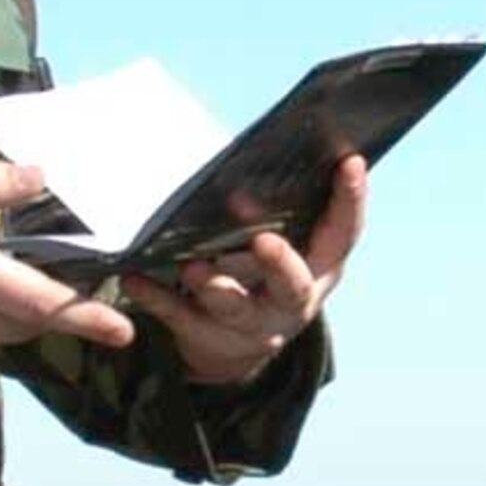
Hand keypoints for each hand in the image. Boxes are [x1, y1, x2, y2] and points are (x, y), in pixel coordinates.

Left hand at [122, 155, 366, 385]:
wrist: (238, 342)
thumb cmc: (264, 265)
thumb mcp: (287, 237)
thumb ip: (280, 201)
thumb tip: (267, 143)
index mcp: (320, 266)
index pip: (344, 233)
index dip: (351, 200)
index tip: (350, 161)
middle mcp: (293, 300)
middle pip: (293, 285)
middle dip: (279, 264)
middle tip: (264, 241)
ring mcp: (253, 325)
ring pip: (236, 308)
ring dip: (215, 286)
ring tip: (192, 267)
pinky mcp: (210, 339)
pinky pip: (181, 318)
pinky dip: (157, 298)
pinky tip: (135, 277)